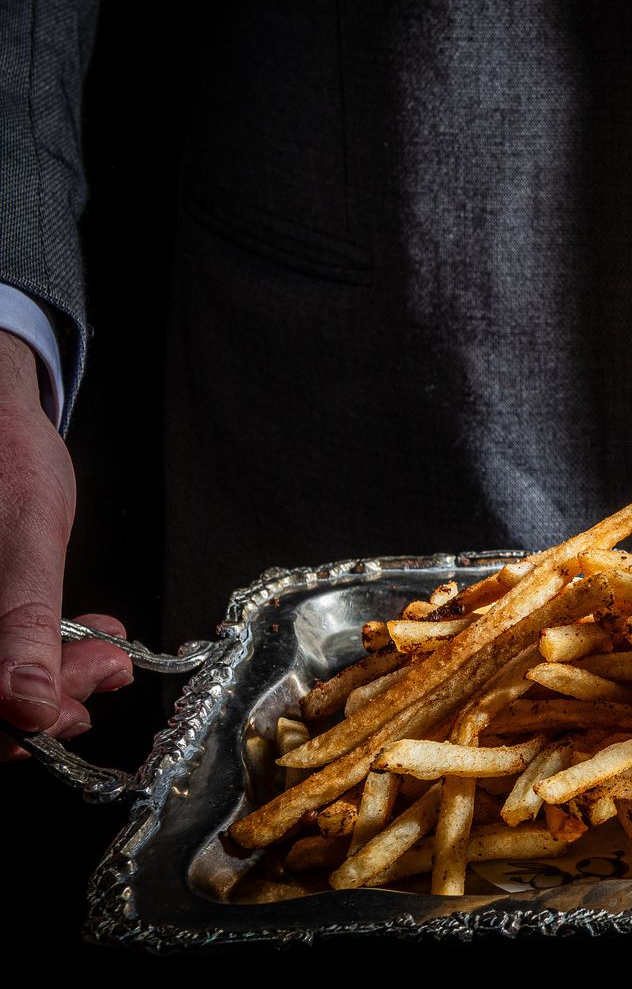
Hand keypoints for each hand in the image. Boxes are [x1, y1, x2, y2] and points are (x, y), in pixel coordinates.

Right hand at [0, 333, 131, 758]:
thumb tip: (29, 710)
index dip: (9, 730)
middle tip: (109, 669)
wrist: (0, 412)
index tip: (70, 712)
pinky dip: (48, 646)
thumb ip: (22, 625)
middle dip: (46, 695)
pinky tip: (91, 632)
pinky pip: (5, 646)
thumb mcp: (24, 543)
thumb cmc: (4, 460)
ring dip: (57, 673)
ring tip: (109, 649)